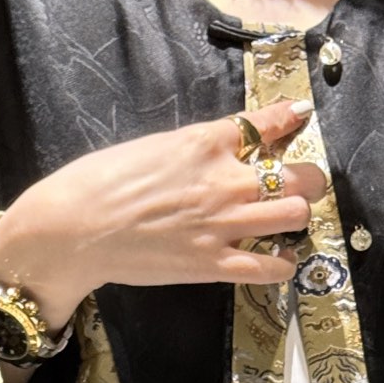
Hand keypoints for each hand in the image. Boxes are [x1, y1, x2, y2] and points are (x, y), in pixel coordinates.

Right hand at [0, 99, 325, 333]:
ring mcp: (222, 224)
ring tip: (287, 222)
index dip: (288, 118)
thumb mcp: (152, 146)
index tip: (299, 115)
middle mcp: (224, 180)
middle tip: (303, 186)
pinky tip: (279, 259)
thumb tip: (213, 149)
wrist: (75, 227)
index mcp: (205, 141)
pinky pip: (270, 267)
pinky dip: (282, 263)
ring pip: (293, 216)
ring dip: (297, 218)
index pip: (264, 122)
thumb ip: (192, 148)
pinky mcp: (213, 264)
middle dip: (308, 180)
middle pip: (297, 176)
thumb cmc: (99, 181)